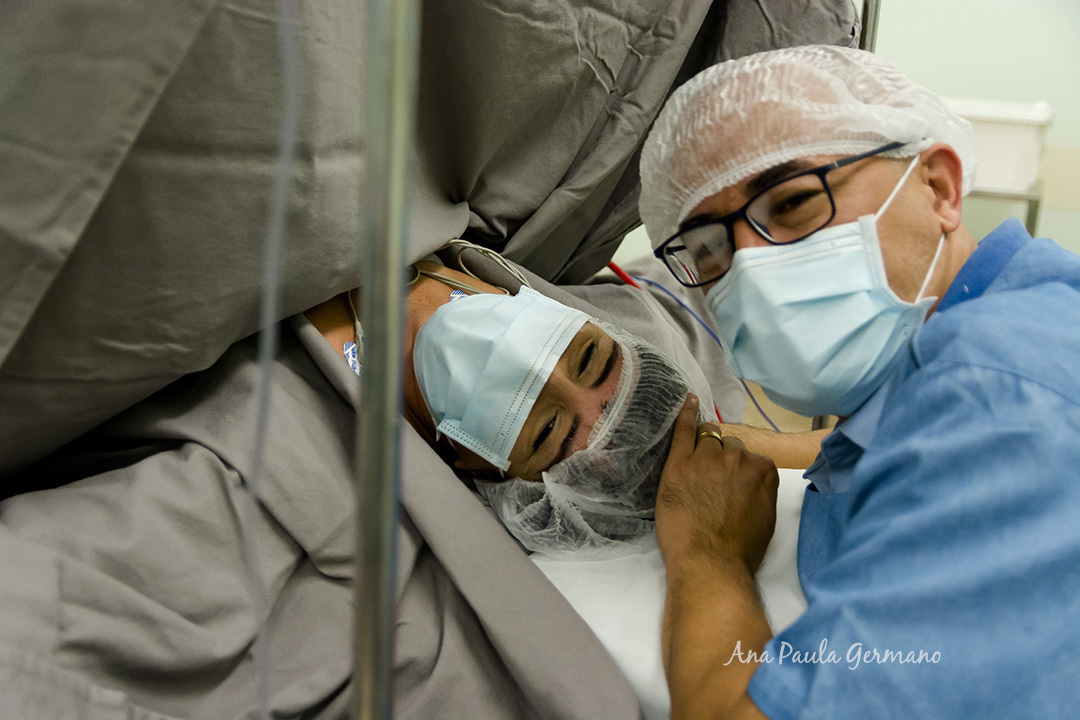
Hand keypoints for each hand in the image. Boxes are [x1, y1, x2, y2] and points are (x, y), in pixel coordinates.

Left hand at [656, 395, 779, 574]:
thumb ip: (761, 489)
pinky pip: (683, 430)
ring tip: (695, 462)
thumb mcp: (766, 517)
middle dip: (721, 458)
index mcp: (762, 470)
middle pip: (728, 444)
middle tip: (711, 480)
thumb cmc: (740, 550)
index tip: (731, 482)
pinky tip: (686, 402)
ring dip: (703, 446)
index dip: (738, 469)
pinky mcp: (679, 463)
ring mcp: (707, 458)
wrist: (710, 564)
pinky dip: (685, 414)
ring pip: (706, 437)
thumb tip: (753, 480)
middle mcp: (737, 458)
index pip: (749, 456)